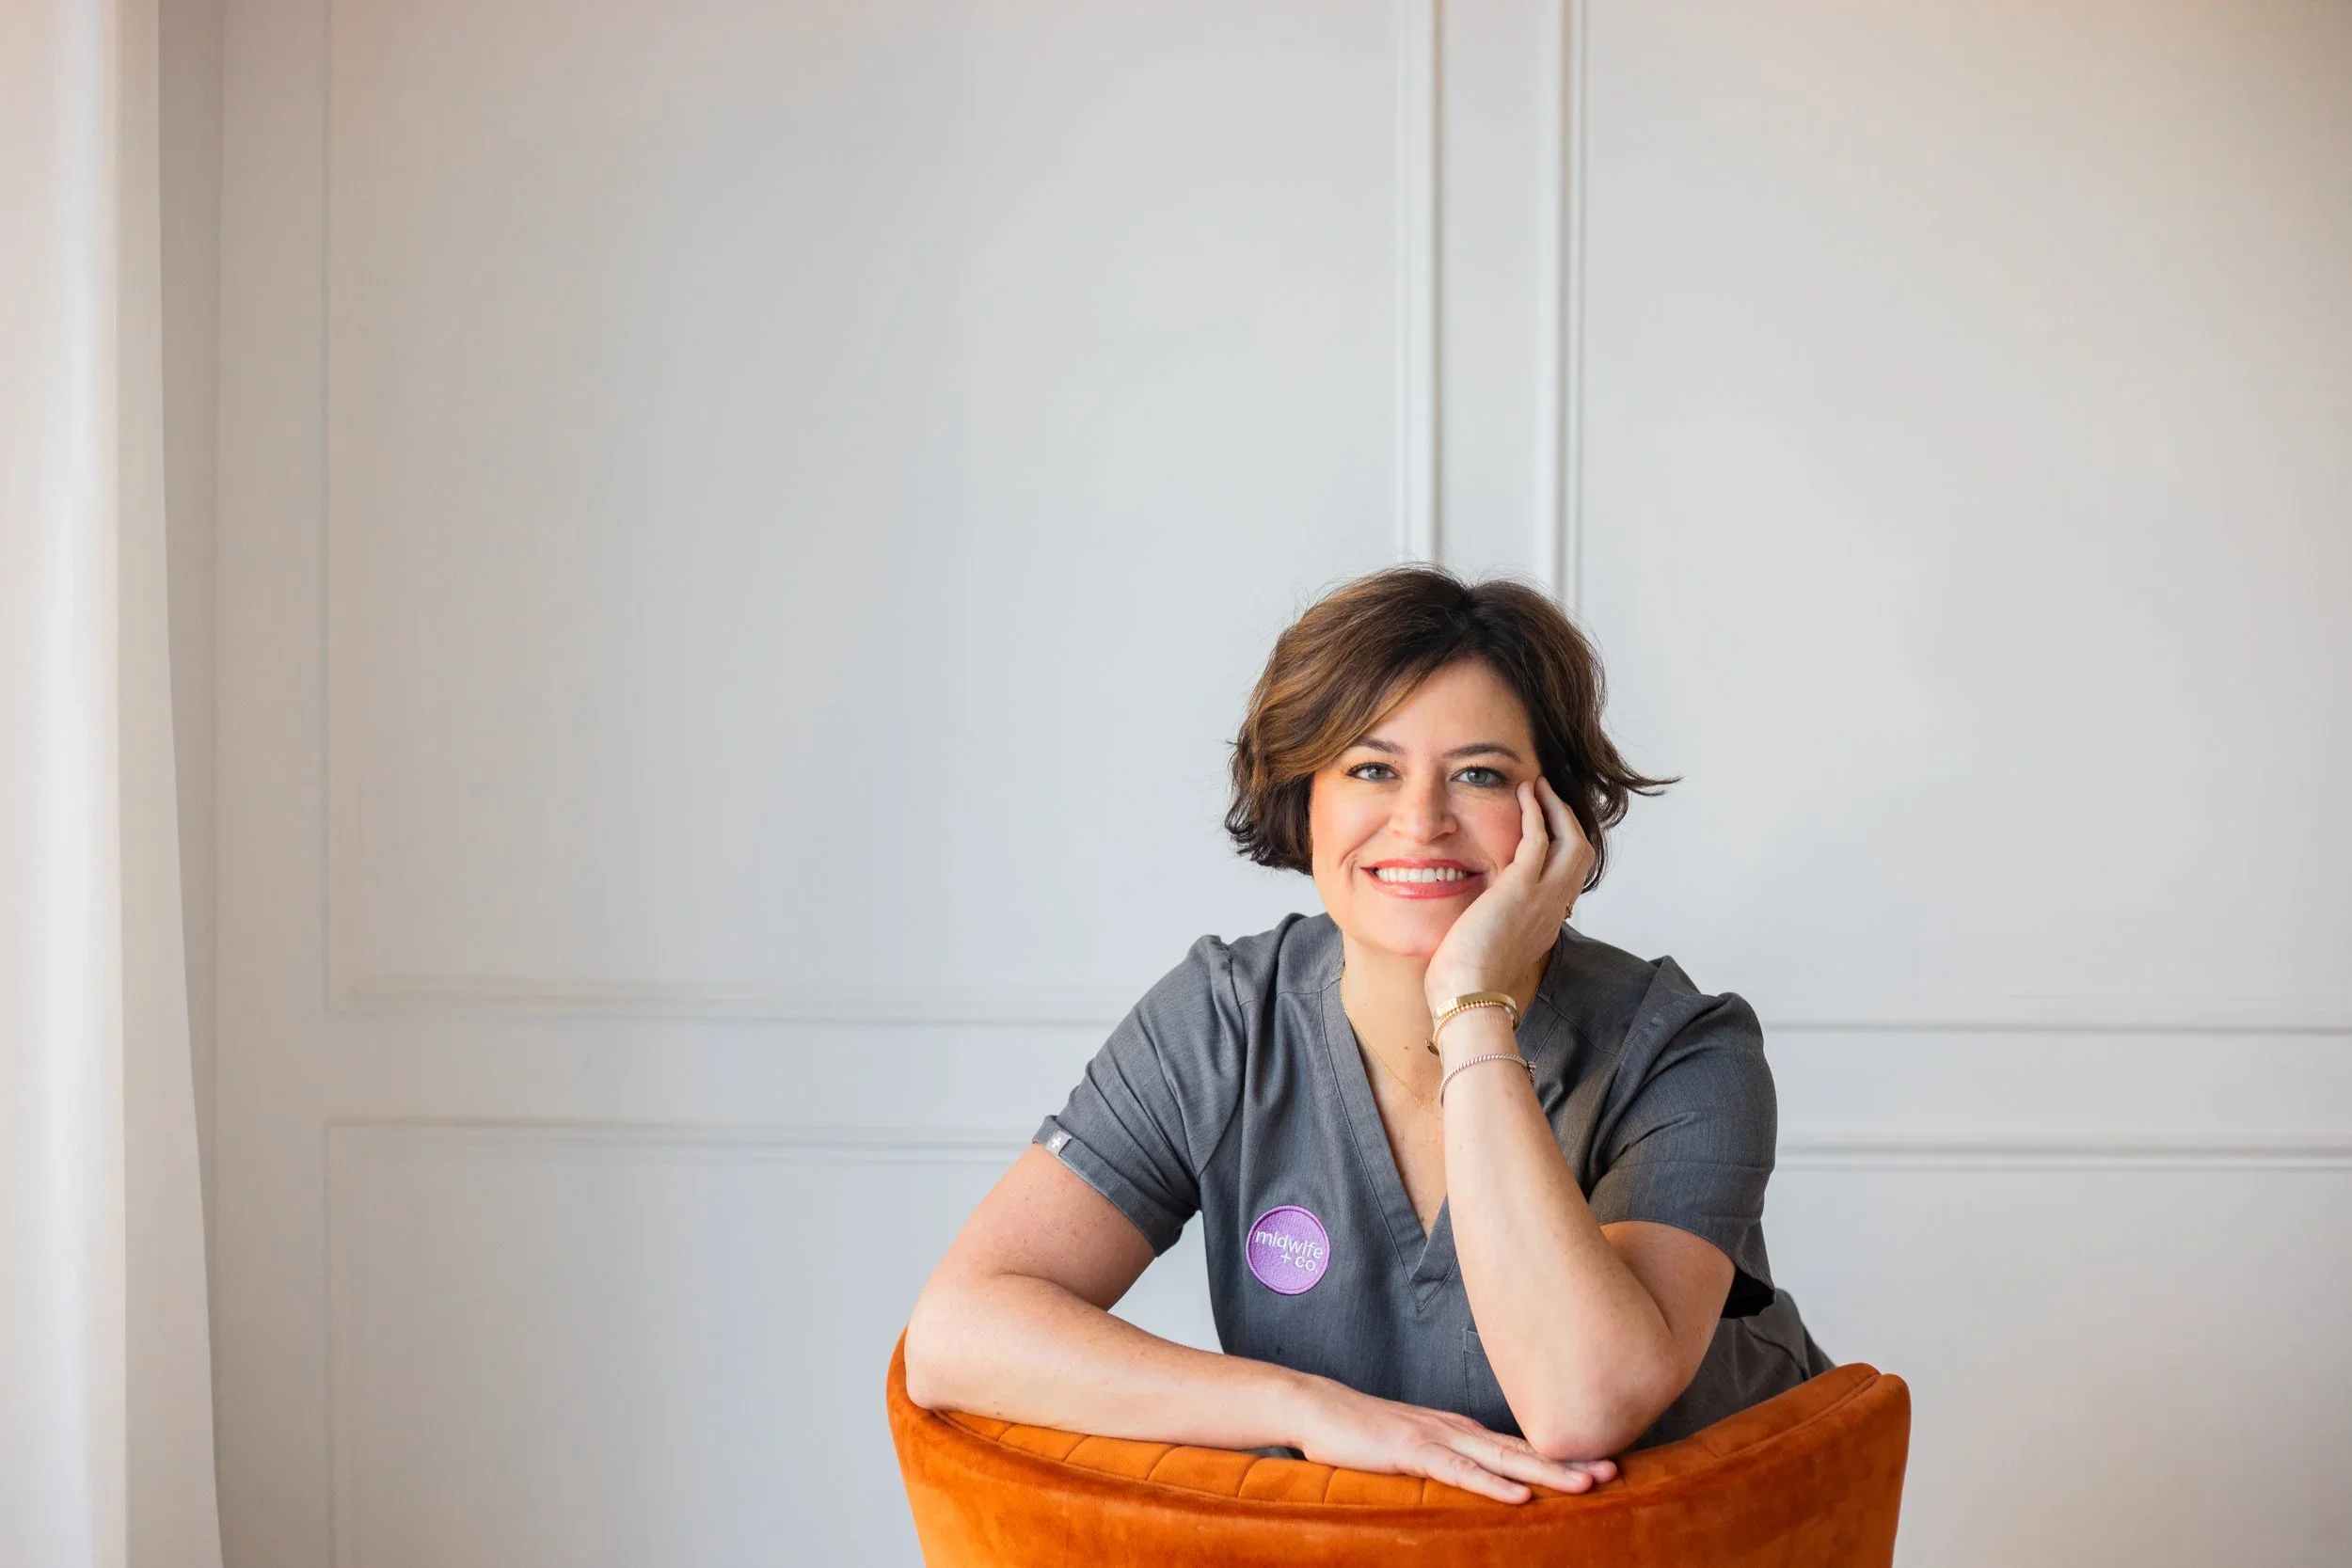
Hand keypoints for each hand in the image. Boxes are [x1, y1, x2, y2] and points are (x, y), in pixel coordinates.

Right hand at [1289, 1373, 1615, 1503]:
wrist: (1318, 1408)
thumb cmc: (1363, 1432)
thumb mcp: (1415, 1446)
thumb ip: (1448, 1459)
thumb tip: (1481, 1476)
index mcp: (1460, 1430)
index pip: (1520, 1446)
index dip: (1561, 1455)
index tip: (1602, 1463)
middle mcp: (1457, 1429)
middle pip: (1523, 1450)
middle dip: (1570, 1460)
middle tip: (1616, 1469)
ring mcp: (1435, 1437)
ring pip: (1501, 1459)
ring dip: (1546, 1471)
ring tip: (1587, 1483)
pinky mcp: (1411, 1452)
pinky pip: (1458, 1472)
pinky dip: (1491, 1485)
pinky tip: (1519, 1497)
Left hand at [1423, 776, 1593, 1010]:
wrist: (1469, 997)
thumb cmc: (1468, 984)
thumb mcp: (1490, 951)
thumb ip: (1492, 930)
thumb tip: (1474, 922)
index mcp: (1546, 925)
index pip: (1567, 878)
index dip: (1562, 849)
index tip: (1547, 829)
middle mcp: (1553, 909)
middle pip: (1581, 854)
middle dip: (1568, 820)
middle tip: (1548, 798)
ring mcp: (1543, 897)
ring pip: (1572, 841)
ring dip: (1556, 809)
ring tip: (1539, 787)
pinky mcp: (1521, 887)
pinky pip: (1540, 837)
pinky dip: (1536, 810)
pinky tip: (1524, 793)